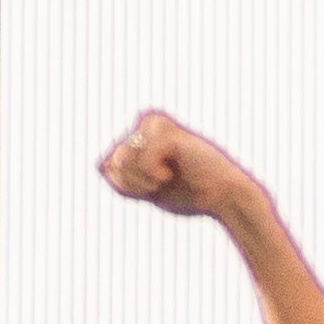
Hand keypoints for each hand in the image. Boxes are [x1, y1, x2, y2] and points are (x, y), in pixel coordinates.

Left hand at [94, 108, 257, 220]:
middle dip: (133, 181)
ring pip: (122, 157)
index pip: (108, 166)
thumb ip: (122, 179)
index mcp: (142, 139)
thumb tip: (101, 164)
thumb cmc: (188, 193)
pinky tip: (170, 172)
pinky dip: (152, 173)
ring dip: (141, 178)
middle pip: (113, 161)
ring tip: (164, 178)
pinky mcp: (166, 132)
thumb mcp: (147, 190)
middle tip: (158, 183)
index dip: (125, 185)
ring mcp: (156, 127)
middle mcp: (147, 128)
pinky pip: (141, 158)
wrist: (221, 195)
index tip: (149, 189)